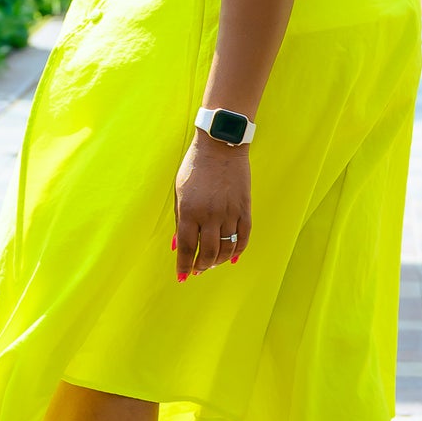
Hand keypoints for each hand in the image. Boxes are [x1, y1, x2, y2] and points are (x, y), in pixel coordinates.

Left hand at [173, 132, 250, 279]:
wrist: (221, 144)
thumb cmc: (195, 167)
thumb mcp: (180, 191)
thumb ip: (180, 220)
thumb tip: (177, 246)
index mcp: (189, 211)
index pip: (187, 248)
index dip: (184, 266)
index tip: (182, 276)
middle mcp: (210, 215)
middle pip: (207, 253)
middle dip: (201, 266)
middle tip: (197, 270)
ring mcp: (229, 212)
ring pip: (226, 249)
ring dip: (218, 261)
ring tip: (212, 263)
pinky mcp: (245, 208)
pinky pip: (243, 238)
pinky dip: (238, 251)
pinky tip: (232, 257)